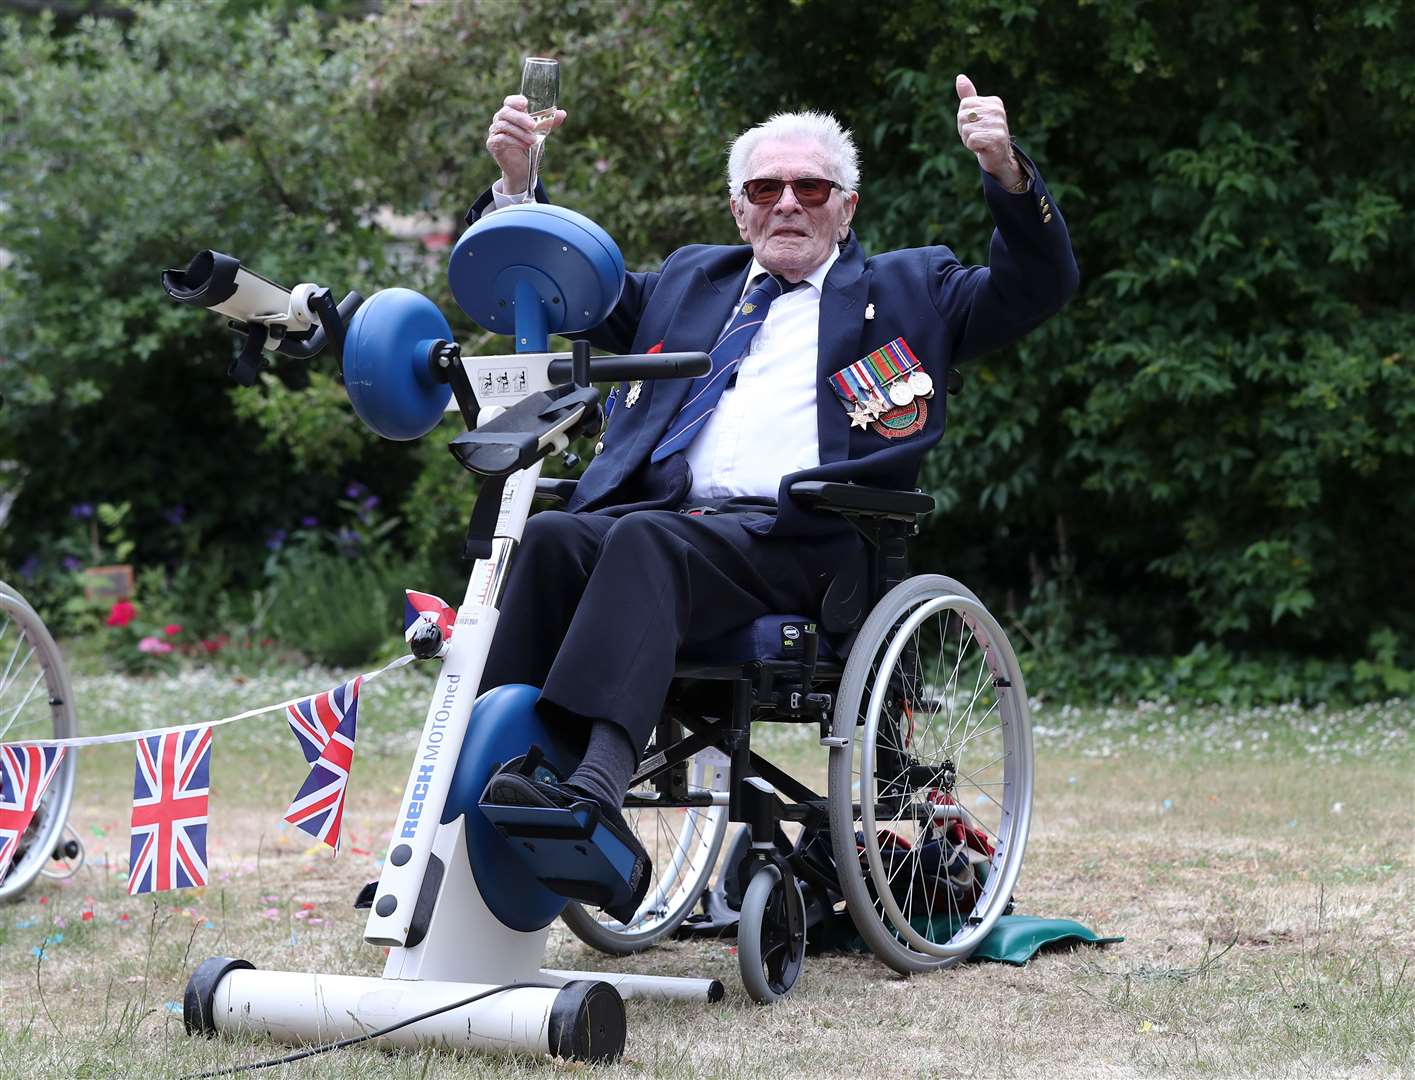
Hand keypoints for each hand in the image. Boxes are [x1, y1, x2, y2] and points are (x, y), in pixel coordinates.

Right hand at [485, 94, 567, 194]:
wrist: (523, 168)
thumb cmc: (529, 147)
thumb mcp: (541, 133)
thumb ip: (549, 123)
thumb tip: (562, 113)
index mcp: (511, 114)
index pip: (509, 102)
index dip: (515, 101)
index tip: (525, 103)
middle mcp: (500, 120)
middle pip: (506, 112)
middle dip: (520, 118)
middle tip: (533, 126)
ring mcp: (495, 132)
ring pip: (504, 125)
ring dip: (520, 132)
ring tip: (533, 141)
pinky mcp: (492, 144)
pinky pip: (500, 139)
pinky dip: (513, 141)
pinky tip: (524, 146)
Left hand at [955, 74, 1022, 188]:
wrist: (998, 157)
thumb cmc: (984, 134)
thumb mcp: (976, 113)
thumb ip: (969, 96)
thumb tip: (960, 77)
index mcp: (993, 101)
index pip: (964, 105)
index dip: (963, 119)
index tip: (975, 126)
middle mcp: (998, 110)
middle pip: (962, 116)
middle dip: (964, 130)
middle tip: (977, 135)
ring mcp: (999, 124)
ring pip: (966, 129)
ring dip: (968, 140)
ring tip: (980, 142)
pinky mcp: (996, 138)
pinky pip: (971, 140)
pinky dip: (972, 147)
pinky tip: (982, 148)